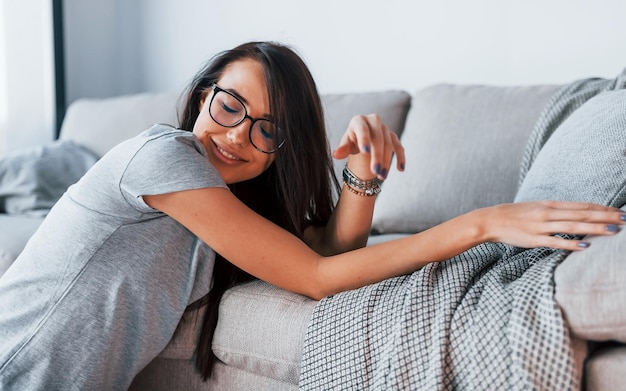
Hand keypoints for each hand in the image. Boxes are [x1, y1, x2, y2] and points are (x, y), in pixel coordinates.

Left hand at [332, 114, 404, 179]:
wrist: (362, 141)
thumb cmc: (351, 142)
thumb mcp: (346, 145)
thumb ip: (342, 149)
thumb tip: (336, 155)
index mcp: (359, 121)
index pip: (362, 129)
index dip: (364, 140)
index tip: (365, 152)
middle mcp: (373, 120)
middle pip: (378, 138)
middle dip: (377, 156)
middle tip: (375, 172)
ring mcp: (384, 128)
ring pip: (389, 144)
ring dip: (386, 161)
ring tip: (381, 176)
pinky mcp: (393, 136)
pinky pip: (398, 146)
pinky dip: (400, 157)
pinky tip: (400, 169)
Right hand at [478, 201, 624, 250]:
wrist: (490, 221)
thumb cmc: (515, 216)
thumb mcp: (537, 208)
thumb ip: (556, 212)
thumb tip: (576, 216)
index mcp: (550, 204)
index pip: (583, 206)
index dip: (603, 209)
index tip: (621, 211)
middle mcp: (548, 213)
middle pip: (583, 214)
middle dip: (607, 217)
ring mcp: (541, 226)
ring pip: (574, 226)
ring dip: (596, 228)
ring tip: (615, 230)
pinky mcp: (534, 239)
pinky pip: (556, 241)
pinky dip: (571, 243)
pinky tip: (586, 245)